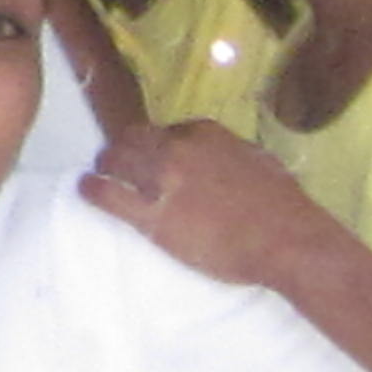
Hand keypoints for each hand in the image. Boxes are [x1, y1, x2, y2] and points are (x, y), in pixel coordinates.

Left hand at [82, 119, 347, 293]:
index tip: (155, 153)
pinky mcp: (152, 216)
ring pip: (116, 160)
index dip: (158, 143)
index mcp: (204, 132)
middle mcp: (176, 149)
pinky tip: (85, 188)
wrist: (286, 240)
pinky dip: (93, 189)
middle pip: (133, 139)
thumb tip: (222, 155)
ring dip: (106, 164)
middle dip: (124, 148)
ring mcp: (161, 181)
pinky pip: (109, 195)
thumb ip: (231, 152)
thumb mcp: (258, 160)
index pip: (167, 130)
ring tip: (100, 172)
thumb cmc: (283, 205)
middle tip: (117, 160)